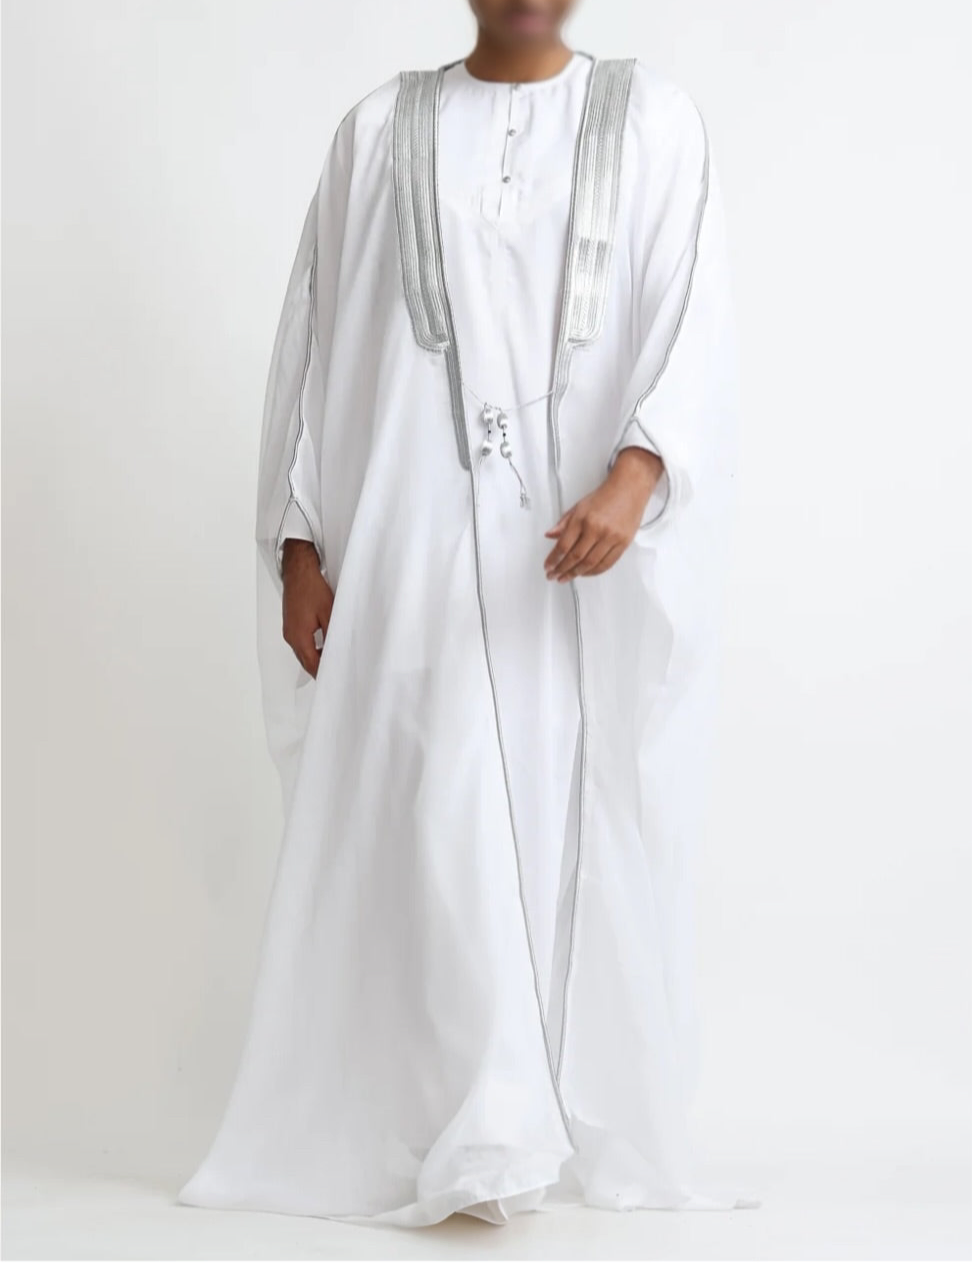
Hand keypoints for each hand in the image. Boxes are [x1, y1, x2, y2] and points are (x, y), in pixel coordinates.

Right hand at [281, 539, 333, 676]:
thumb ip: (333, 634)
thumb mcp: (329, 613)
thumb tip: (339, 650)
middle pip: (306, 661)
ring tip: (333, 661)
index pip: (312, 664)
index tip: (336, 679)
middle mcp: (291, 636)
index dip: (324, 674)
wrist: (298, 570)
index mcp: (299, 637)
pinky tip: (324, 645)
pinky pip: (300, 643)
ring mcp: (289, 630)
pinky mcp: (290, 623)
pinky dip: (311, 648)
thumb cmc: (312, 588)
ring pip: (303, 652)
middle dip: (320, 669)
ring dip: (316, 658)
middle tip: (337, 673)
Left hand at [543, 448, 662, 580]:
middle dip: (562, 570)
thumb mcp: (579, 506)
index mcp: (583, 519)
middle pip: (576, 557)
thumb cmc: (605, 496)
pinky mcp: (623, 543)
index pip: (564, 545)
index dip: (553, 559)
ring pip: (590, 563)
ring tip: (567, 577)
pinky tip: (585, 573)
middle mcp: (596, 529)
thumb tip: (550, 535)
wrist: (629, 489)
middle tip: (554, 576)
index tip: (548, 567)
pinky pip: (607, 564)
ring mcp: (611, 538)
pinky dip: (594, 572)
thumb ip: (564, 523)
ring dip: (576, 574)